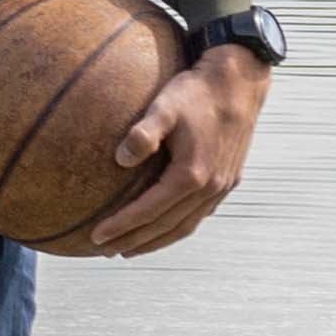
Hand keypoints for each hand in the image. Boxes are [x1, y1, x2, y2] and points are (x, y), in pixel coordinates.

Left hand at [67, 46, 267, 256]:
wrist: (239, 83)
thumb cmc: (195, 92)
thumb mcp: (164, 106)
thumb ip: (143, 133)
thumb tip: (119, 159)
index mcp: (191, 174)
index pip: (149, 211)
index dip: (122, 226)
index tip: (96, 236)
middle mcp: (209, 187)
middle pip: (166, 226)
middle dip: (135, 241)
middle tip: (106, 252)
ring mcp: (221, 186)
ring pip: (185, 225)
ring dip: (157, 240)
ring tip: (130, 249)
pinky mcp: (228, 180)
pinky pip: (199, 214)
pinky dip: (178, 227)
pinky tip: (163, 227)